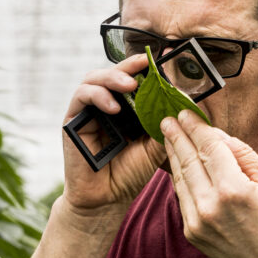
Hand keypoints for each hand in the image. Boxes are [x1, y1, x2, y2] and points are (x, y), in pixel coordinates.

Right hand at [62, 54, 165, 215]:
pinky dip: (98, 96)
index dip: (144, 67)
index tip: (160, 59)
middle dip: (129, 66)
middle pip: (113, 72)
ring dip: (113, 77)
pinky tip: (113, 107)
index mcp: (127, 106)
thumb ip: (165, 123)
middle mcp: (106, 103)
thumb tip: (184, 100)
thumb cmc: (130, 172)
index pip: (133, 77)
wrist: (107, 198)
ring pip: (95, 78)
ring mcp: (88, 110)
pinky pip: (82, 96)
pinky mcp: (73, 119)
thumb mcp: (155, 146)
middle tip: (145, 66)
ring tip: (130, 85)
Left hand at [160, 110, 257, 257]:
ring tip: (169, 136)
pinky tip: (178, 163)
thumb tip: (217, 135)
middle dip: (177, 135)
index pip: (209, 147)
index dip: (196, 127)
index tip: (186, 112)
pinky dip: (179, 176)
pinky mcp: (190, 232)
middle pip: (188, 159)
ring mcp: (197, 220)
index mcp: (234, 189)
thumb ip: (243, 154)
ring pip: (180, 177)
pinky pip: (181, 195)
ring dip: (173, 154)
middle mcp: (210, 204)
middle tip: (168, 118)